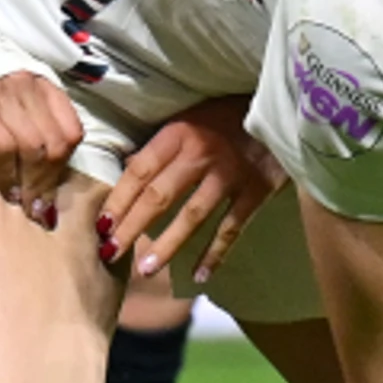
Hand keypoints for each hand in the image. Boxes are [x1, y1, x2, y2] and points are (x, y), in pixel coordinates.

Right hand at [0, 70, 87, 226]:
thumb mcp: (11, 99)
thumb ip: (34, 125)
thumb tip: (48, 178)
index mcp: (42, 84)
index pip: (72, 131)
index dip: (63, 168)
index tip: (50, 191)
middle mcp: (27, 85)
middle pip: (54, 144)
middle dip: (47, 183)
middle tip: (37, 208)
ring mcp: (3, 94)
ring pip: (32, 148)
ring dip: (29, 184)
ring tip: (22, 204)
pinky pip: (2, 148)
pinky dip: (6, 175)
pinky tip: (4, 190)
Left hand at [101, 101, 281, 282]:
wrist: (280, 106)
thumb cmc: (227, 114)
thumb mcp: (189, 118)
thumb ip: (161, 145)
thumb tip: (125, 170)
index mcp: (178, 133)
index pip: (140, 170)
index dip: (119, 199)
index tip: (101, 225)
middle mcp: (201, 153)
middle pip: (158, 196)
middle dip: (131, 227)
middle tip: (110, 253)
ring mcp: (230, 173)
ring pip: (192, 216)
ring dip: (167, 245)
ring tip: (146, 270)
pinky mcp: (256, 189)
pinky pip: (231, 228)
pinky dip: (215, 254)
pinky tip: (199, 276)